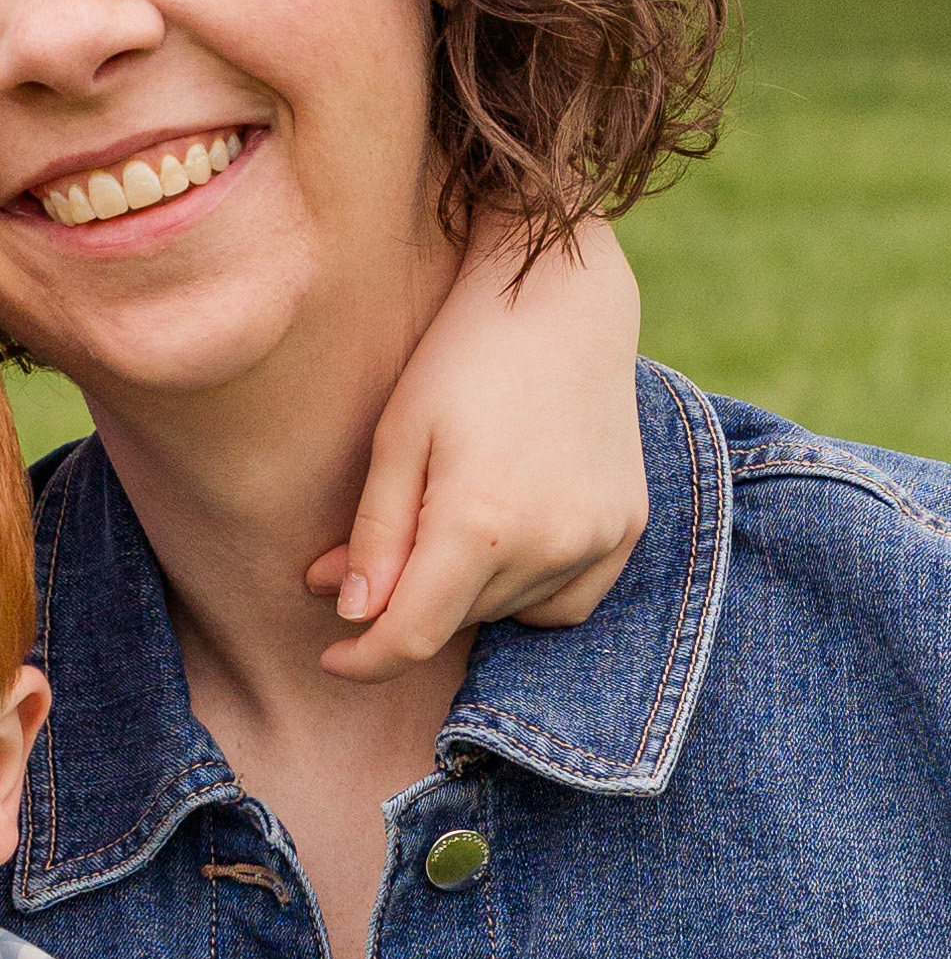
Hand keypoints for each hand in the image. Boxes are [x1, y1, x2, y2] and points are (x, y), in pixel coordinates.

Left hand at [306, 219, 644, 678]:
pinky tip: (505, 543)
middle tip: (371, 555)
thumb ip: (375, 536)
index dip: (364, 659)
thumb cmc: (461, 356)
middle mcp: (550, 542)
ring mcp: (598, 538)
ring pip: (509, 614)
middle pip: (457, 621)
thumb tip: (352, 616)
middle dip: (408, 604)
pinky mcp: (627, 527)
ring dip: (466, 593)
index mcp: (481, 522)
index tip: (332, 657)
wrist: (562, 299)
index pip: (411, 635)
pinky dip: (528, 592)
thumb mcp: (396, 438)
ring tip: (447, 518)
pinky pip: (567, 601)